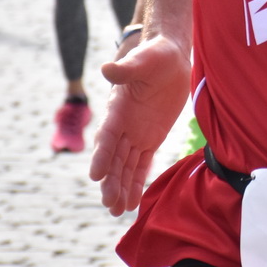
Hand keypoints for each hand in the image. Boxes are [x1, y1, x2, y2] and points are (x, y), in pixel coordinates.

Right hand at [89, 34, 191, 214]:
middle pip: (114, 158)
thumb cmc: (155, 55)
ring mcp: (135, 133)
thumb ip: (126, 69)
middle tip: (109, 203)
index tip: (95, 176)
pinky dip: (136, 183)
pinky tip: (131, 204)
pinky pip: (142, 165)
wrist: (171, 58)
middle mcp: (123, 125)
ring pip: (125, 166)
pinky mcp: (150, 139)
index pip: (107, 135)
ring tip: (116, 212)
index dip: (101, 155)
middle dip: (111, 181)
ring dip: (120, 188)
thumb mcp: (143, 60)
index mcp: (118, 109)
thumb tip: (106, 68)